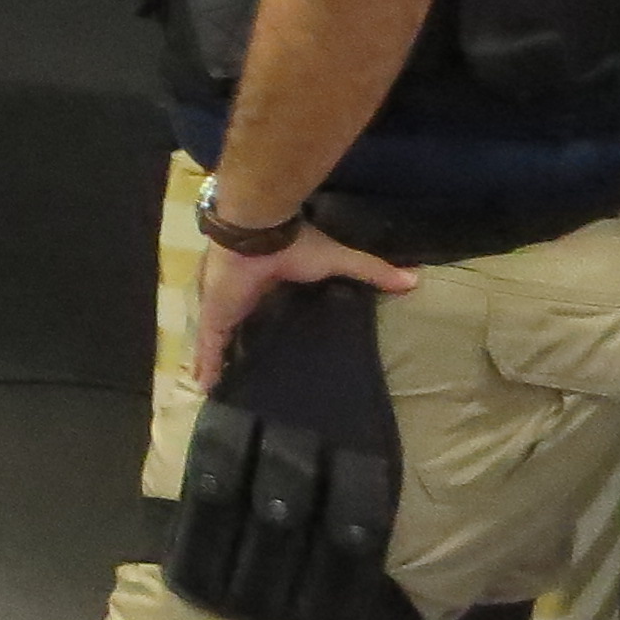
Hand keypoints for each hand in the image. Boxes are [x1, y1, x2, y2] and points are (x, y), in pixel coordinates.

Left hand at [191, 223, 418, 388]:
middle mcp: (243, 297)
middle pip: (239, 327)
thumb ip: (371, 271)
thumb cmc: (296, 245)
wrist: (257, 231)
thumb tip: (414, 280)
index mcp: (268, 283)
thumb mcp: (340, 261)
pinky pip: (209, 346)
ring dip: (217, 360)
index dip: (265, 322)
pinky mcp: (215, 316)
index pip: (265, 307)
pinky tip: (206, 388)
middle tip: (243, 372)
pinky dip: (207, 365)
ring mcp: (225, 307)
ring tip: (219, 386)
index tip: (271, 342)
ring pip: (219, 340)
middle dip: (237, 345)